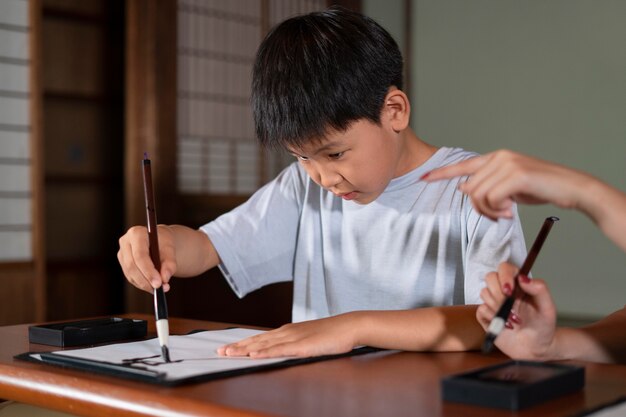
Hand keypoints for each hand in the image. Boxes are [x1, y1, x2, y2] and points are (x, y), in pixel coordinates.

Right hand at [117, 225, 176, 292]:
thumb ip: (170, 263)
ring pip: (130, 274)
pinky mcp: (123, 264)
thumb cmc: (164, 242)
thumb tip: (165, 278)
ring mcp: (122, 254)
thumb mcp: (170, 249)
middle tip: (159, 288)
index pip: (140, 255)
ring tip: (161, 288)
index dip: (148, 271)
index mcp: (136, 233)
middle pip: (132, 266)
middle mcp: (125, 242)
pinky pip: (131, 278)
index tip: (158, 283)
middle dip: (146, 280)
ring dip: (145, 284)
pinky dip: (142, 284)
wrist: (159, 240)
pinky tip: (153, 286)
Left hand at [217, 314, 358, 357]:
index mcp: (287, 331)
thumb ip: (294, 344)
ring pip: (264, 345)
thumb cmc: (331, 334)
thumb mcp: (308, 339)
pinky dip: (265, 352)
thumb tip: (282, 350)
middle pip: (257, 340)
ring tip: (229, 353)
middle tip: (219, 351)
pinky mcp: (302, 346)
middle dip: (237, 346)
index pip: (259, 338)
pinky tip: (254, 354)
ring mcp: (293, 338)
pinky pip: (280, 350)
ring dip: (245, 349)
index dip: (242, 343)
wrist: (348, 326)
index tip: (227, 348)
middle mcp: (286, 332)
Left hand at [422, 150, 588, 219]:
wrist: (571, 188)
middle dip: (479, 208)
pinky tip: (510, 212)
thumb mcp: (510, 187)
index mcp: (496, 157)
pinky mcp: (516, 175)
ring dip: (489, 211)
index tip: (423, 178)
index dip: (442, 173)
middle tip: (498, 215)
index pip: (463, 165)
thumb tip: (464, 188)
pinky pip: (491, 198)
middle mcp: (499, 157)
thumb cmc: (541, 188)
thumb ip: (488, 185)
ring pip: (478, 195)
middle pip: (470, 188)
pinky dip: (497, 210)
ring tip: (505, 213)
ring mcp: (507, 164)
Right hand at [477, 262, 557, 359]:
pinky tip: (506, 325)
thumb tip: (523, 278)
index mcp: (519, 284)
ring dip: (499, 309)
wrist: (535, 348)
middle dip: (500, 295)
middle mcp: (504, 291)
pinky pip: (481, 309)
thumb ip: (540, 289)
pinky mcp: (486, 315)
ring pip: (484, 293)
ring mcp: (493, 302)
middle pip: (490, 277)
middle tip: (513, 308)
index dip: (504, 276)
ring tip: (514, 320)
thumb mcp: (548, 308)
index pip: (505, 268)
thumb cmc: (543, 327)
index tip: (509, 291)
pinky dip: (493, 318)